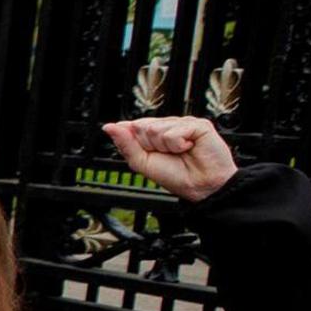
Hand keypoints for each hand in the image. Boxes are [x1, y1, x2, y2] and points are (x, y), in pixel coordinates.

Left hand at [101, 117, 236, 203]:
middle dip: (150, 145)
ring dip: (165, 147)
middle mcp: (168, 125)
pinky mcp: (197, 124)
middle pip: (141, 127)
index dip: (135, 141)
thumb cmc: (176, 176)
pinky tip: (189, 148)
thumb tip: (108, 126)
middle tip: (167, 155)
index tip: (147, 152)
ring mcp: (182, 123)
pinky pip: (173, 131)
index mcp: (154, 133)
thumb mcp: (142, 162)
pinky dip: (177, 145)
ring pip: (155, 129)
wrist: (201, 186)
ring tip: (179, 153)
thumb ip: (125, 143)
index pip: (132, 126)